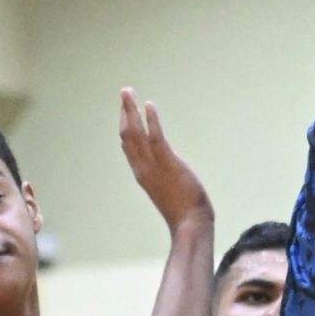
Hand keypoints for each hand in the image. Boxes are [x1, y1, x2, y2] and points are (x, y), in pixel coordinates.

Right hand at [118, 88, 211, 230]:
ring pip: (136, 133)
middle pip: (127, 135)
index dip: (125, 125)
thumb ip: (164, 177)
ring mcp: (153, 166)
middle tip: (124, 92)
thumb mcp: (169, 191)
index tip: (126, 110)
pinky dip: (151, 120)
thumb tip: (169, 169)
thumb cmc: (184, 212)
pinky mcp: (168, 163)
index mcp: (142, 174)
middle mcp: (142, 168)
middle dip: (125, 111)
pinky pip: (155, 137)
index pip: (128, 145)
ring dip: (131, 110)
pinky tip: (148, 105)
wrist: (190, 224)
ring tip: (128, 92)